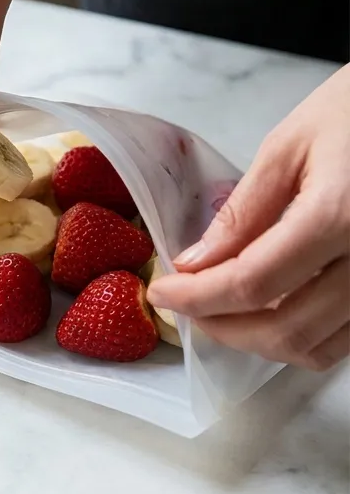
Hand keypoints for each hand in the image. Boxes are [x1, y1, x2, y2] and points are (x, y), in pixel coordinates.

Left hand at [147, 66, 349, 370]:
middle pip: (288, 329)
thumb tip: (196, 264)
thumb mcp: (289, 146)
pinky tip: (272, 309)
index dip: (197, 298)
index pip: (253, 283)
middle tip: (186, 306)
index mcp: (341, 216)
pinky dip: (304, 337)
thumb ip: (243, 212)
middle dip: (223, 328)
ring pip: (321, 347)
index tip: (162, 292)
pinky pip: (349, 338)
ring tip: (221, 311)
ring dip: (261, 341)